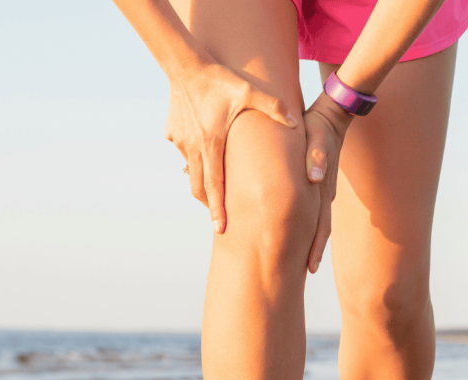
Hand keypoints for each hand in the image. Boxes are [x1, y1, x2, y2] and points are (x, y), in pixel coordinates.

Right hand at [166, 60, 296, 232]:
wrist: (184, 64)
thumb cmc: (219, 79)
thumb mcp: (249, 92)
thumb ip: (273, 108)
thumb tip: (295, 124)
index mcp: (212, 144)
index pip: (214, 186)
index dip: (217, 209)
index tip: (220, 228)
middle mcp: (193, 147)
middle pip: (199, 186)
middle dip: (209, 204)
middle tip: (219, 219)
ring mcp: (181, 141)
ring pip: (191, 169)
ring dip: (202, 182)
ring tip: (214, 191)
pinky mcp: (173, 132)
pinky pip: (184, 151)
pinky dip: (194, 158)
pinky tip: (204, 153)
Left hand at [303, 94, 352, 272]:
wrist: (334, 114)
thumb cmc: (318, 125)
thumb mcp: (315, 135)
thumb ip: (316, 155)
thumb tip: (314, 177)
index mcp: (322, 187)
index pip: (319, 224)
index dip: (314, 246)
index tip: (310, 267)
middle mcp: (325, 192)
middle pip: (321, 228)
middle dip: (315, 251)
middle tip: (309, 272)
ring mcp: (325, 189)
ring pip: (320, 220)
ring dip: (314, 240)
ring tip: (307, 260)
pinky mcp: (322, 183)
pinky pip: (316, 208)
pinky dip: (311, 223)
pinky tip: (305, 231)